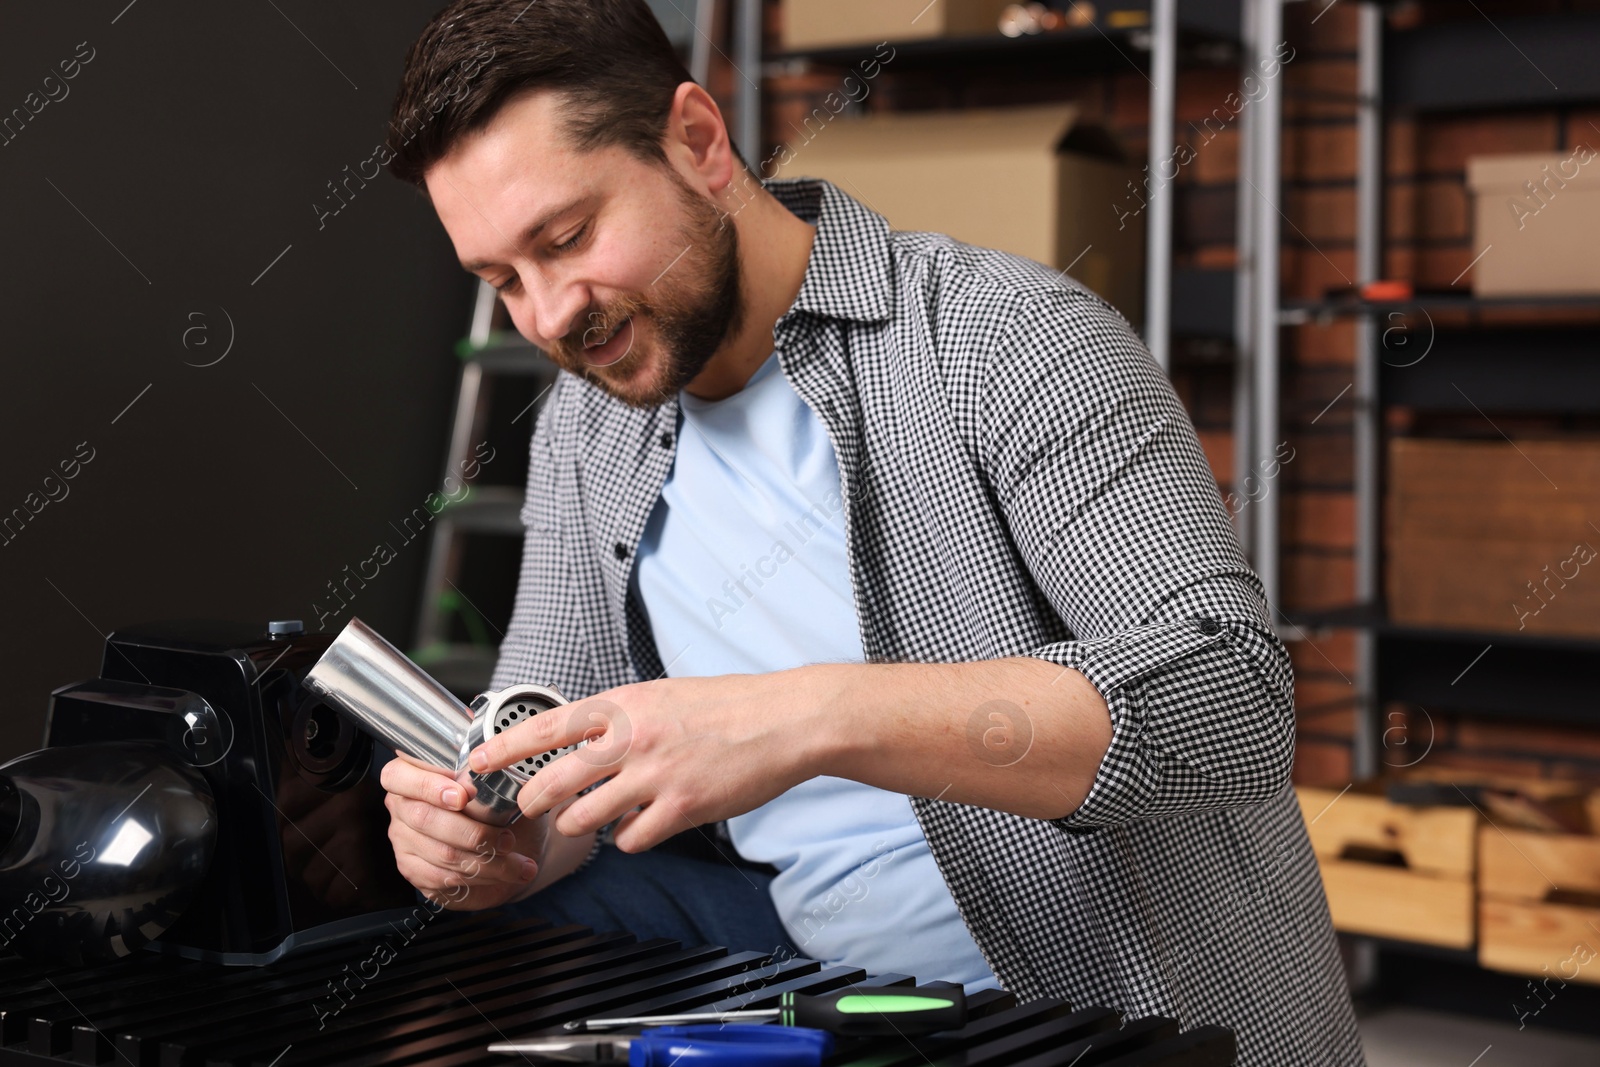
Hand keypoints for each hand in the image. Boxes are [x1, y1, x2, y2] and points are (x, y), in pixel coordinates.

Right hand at [379, 750, 546, 909]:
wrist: (518, 843)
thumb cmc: (504, 808)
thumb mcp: (502, 786)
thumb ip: (490, 779)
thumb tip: (495, 777)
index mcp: (414, 774)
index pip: (398, 775)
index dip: (428, 786)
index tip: (463, 796)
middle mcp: (403, 807)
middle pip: (423, 818)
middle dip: (472, 831)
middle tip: (506, 839)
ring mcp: (404, 841)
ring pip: (440, 853)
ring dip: (486, 860)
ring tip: (518, 861)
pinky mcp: (414, 871)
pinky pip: (442, 877)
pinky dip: (479, 876)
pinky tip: (503, 872)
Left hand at [467, 672, 829, 851]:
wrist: (783, 720)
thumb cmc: (727, 706)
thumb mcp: (662, 695)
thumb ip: (620, 717)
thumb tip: (582, 739)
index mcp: (624, 705)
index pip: (546, 727)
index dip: (503, 748)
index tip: (476, 762)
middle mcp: (632, 738)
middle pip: (553, 780)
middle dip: (532, 801)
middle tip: (529, 807)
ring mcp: (654, 775)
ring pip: (583, 818)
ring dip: (579, 824)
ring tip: (591, 818)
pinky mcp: (680, 808)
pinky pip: (628, 839)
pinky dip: (629, 837)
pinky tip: (643, 824)